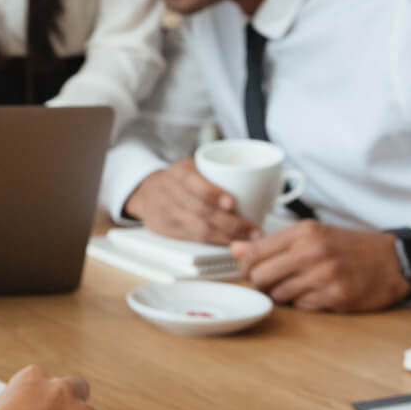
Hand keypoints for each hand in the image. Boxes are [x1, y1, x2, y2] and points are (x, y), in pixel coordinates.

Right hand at [123, 157, 260, 243]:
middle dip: (230, 223)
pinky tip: (232, 244)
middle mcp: (170, 192)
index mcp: (178, 172)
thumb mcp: (192, 166)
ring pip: (199, 229)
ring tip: (250, 239)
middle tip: (254, 228)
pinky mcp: (168, 232)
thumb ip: (217, 171)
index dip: (212, 193)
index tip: (232, 202)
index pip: (193, 183)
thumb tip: (263, 179)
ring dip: (228, 236)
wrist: (146, 193)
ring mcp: (167, 214)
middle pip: (200, 211)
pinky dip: (216, 243)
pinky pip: (195, 239)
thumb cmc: (179, 179)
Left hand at [230, 221, 409, 311]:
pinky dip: (302, 303)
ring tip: (296, 286)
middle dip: (260, 283)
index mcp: (303, 232)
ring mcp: (324, 276)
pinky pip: (301, 307)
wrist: (392, 260)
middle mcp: (312, 252)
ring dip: (281, 295)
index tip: (249, 269)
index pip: (254, 252)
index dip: (245, 265)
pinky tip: (314, 293)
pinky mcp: (336, 297)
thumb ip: (273, 242)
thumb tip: (235, 249)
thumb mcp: (312, 234)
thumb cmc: (349, 246)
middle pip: (261, 276)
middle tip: (270, 282)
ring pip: (278, 295)